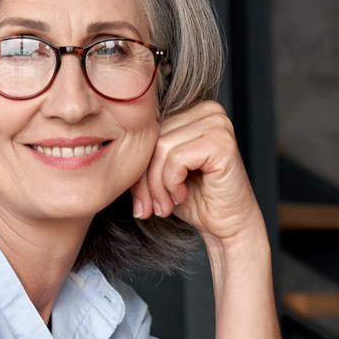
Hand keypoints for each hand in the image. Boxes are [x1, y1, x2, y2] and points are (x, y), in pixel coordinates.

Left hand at [131, 101, 264, 244]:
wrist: (228, 226)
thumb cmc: (197, 200)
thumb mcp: (162, 172)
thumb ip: (145, 154)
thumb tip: (110, 146)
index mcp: (195, 112)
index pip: (151, 130)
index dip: (139, 166)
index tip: (141, 199)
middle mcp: (209, 112)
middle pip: (154, 138)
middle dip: (145, 179)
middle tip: (149, 207)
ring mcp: (218, 124)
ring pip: (161, 148)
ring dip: (157, 185)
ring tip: (164, 206)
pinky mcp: (221, 143)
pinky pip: (176, 159)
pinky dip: (171, 184)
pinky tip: (181, 197)